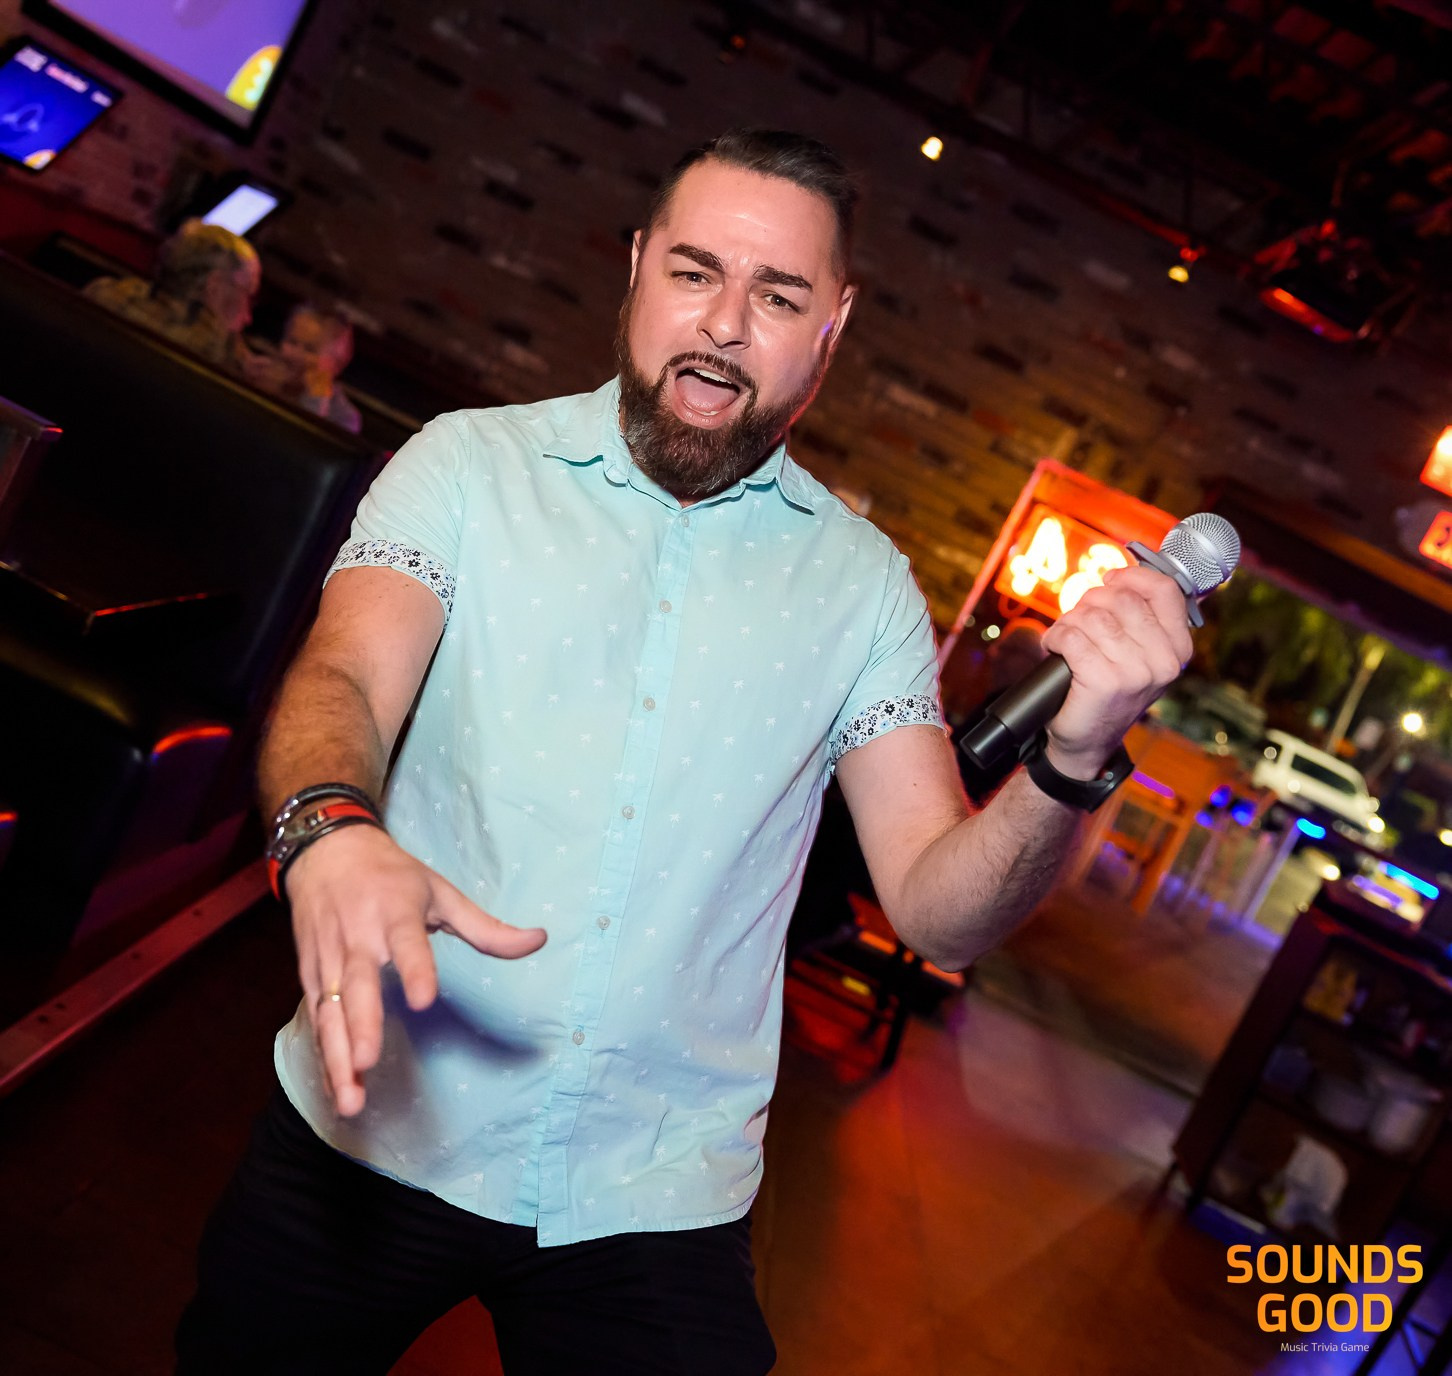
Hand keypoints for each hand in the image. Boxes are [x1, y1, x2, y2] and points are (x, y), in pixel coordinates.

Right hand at [285, 823, 546, 1115]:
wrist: (326, 851)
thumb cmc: (391, 876)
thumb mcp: (441, 891)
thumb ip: (486, 927)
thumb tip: (539, 940)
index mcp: (394, 913)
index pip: (406, 943)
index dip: (414, 969)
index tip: (423, 1000)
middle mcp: (358, 938)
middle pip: (356, 986)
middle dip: (361, 1025)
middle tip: (368, 1062)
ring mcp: (328, 959)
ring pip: (329, 1012)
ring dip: (337, 1057)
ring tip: (350, 1098)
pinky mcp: (309, 975)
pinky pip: (316, 1021)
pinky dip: (324, 1056)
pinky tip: (338, 1091)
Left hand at [1038, 564, 1192, 777]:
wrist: (1087, 741)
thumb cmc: (1107, 689)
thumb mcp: (1137, 654)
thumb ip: (1141, 617)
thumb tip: (1125, 571)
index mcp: (1178, 648)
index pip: (1164, 590)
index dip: (1131, 576)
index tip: (1109, 580)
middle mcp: (1164, 661)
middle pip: (1120, 599)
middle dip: (1089, 603)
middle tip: (1078, 622)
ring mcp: (1137, 673)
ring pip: (1092, 617)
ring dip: (1069, 623)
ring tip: (1065, 639)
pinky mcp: (1106, 683)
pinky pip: (1072, 637)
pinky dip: (1055, 639)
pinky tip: (1054, 650)